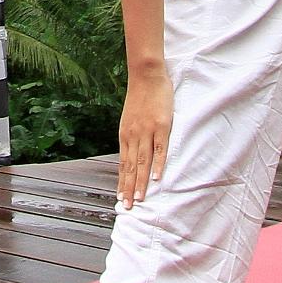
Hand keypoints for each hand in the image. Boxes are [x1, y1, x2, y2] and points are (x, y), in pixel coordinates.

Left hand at [116, 66, 170, 207]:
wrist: (146, 75)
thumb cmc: (140, 97)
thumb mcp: (130, 118)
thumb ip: (131, 135)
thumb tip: (131, 151)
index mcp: (125, 135)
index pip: (123, 164)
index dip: (122, 182)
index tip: (121, 198)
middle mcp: (133, 136)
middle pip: (131, 168)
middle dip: (129, 189)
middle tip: (128, 207)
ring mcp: (147, 131)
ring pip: (143, 162)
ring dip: (141, 182)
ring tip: (140, 199)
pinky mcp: (161, 126)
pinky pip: (159, 148)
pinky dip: (158, 164)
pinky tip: (157, 178)